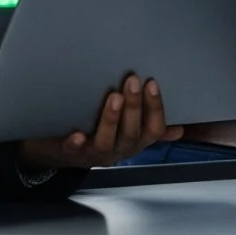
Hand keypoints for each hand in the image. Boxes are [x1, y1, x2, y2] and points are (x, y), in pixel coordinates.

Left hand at [17, 75, 183, 169]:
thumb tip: (179, 129)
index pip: (153, 130)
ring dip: (111, 119)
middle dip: (134, 107)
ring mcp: (93, 154)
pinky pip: (73, 151)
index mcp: (133, 143)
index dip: (156, 108)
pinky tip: (78, 134)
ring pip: (106, 141)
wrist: (56, 152)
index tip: (152, 82)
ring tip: (114, 96)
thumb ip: (148, 128)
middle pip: (131, 133)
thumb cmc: (95, 136)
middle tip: (133, 80)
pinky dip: (76, 143)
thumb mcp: (124, 133)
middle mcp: (117, 151)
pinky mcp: (69, 153)